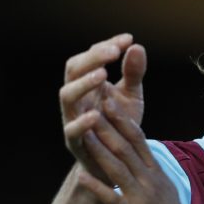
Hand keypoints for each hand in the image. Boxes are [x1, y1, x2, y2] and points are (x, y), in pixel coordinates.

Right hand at [60, 33, 145, 182]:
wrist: (117, 164)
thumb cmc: (120, 126)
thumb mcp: (131, 98)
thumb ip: (133, 74)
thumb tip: (137, 46)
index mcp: (88, 84)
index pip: (90, 57)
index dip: (106, 46)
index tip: (127, 39)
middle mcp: (77, 98)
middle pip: (73, 69)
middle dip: (92, 58)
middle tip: (113, 51)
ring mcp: (73, 118)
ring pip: (67, 95)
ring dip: (83, 83)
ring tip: (103, 74)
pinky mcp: (75, 142)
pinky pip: (71, 130)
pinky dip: (81, 122)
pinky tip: (96, 114)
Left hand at [76, 99, 203, 203]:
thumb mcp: (165, 189)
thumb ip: (151, 172)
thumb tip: (142, 156)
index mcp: (156, 173)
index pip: (139, 140)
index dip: (123, 120)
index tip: (110, 102)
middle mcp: (149, 181)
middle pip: (126, 149)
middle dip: (108, 126)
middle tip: (93, 105)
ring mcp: (141, 198)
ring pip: (118, 169)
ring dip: (99, 150)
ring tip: (83, 133)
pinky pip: (111, 198)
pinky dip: (95, 186)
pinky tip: (80, 175)